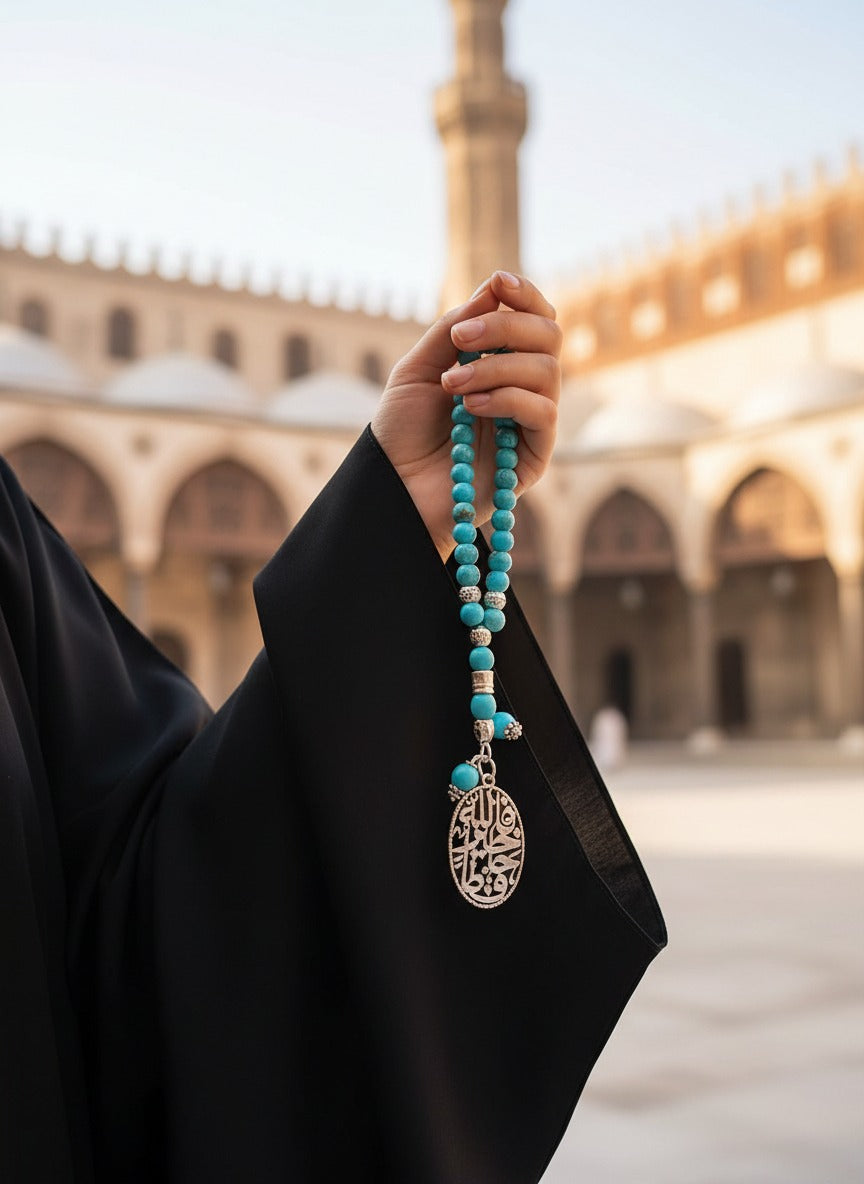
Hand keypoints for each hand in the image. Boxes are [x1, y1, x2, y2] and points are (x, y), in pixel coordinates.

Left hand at [371, 271, 560, 560]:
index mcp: (500, 363)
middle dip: (506, 326)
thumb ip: (453, 329)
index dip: (524, 296)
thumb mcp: (419, 368)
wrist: (394, 487)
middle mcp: (523, 387)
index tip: (499, 282)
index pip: (534, 319)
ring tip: (453, 386)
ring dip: (496, 368)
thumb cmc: (403, 432)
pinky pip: (542, 411)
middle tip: (462, 339)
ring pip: (548, 371)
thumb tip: (493, 288)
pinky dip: (507, 399)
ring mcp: (531, 422)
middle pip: (549, 337)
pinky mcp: (535, 455)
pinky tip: (470, 407)